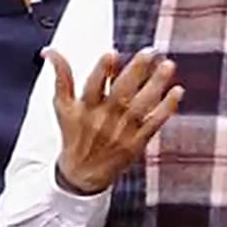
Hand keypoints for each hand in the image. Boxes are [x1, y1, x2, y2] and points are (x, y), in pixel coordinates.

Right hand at [44, 47, 184, 194]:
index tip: (111, 53)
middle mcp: (104, 119)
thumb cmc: (74, 134)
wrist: (83, 175)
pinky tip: (177, 90)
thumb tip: (49, 51)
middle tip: (149, 51)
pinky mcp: (137, 142)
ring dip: (156, 85)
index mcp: (85, 108)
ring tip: (168, 65)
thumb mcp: (63, 107)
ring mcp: (123, 131)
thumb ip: (60, 77)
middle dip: (136, 71)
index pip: (93, 86)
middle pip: (121, 92)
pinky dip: (166, 108)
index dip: (101, 70)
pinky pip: (154, 122)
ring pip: (141, 105)